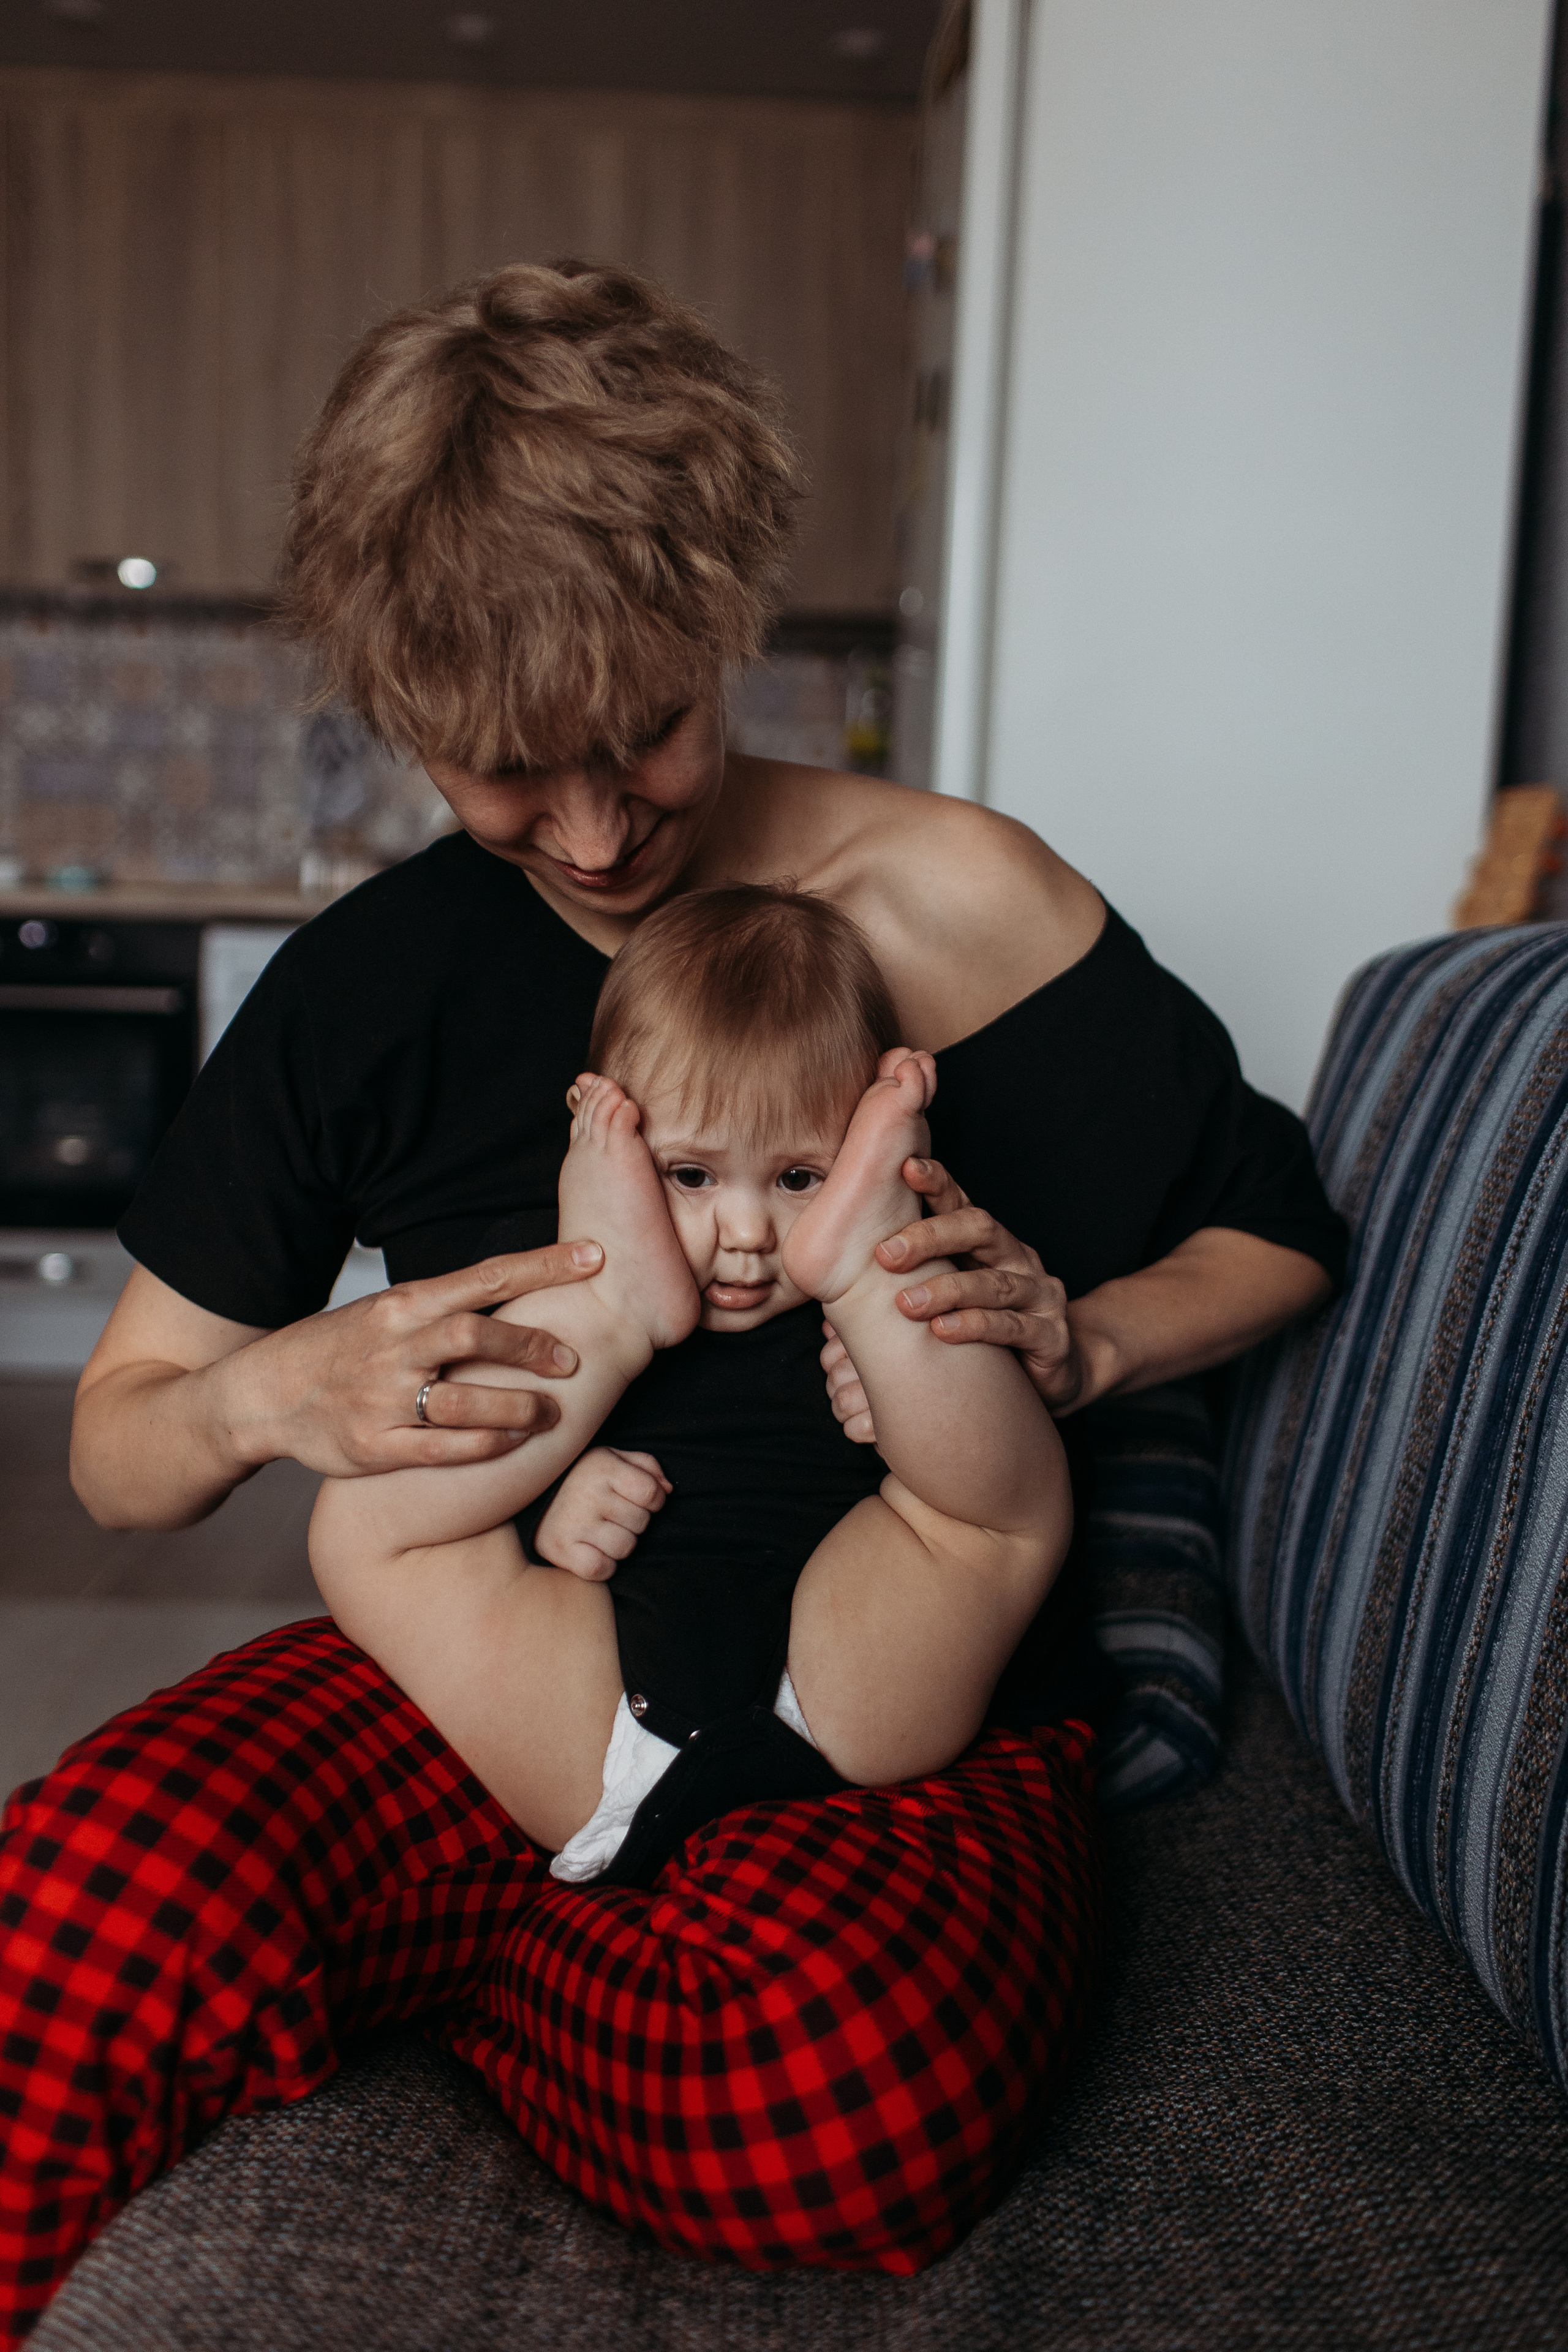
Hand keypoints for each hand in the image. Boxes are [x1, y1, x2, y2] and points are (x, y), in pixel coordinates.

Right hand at [240, 1243, 605, 1475]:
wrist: (261, 1396)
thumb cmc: (336, 1350)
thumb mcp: (383, 1312)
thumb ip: (441, 1308)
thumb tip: (516, 1295)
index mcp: (402, 1305)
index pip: (485, 1276)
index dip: (544, 1265)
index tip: (594, 1258)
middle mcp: (393, 1346)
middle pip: (477, 1335)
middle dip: (532, 1347)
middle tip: (570, 1360)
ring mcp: (382, 1398)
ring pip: (465, 1399)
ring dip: (518, 1406)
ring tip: (549, 1413)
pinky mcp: (374, 1446)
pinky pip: (443, 1447)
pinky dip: (485, 1444)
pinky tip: (511, 1442)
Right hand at [535, 1446, 670, 1579]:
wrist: (530, 1495)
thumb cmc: (583, 1478)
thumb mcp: (613, 1459)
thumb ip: (646, 1467)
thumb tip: (668, 1491)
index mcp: (603, 1466)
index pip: (651, 1493)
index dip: (654, 1500)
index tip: (639, 1499)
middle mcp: (588, 1494)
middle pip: (641, 1523)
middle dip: (634, 1521)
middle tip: (613, 1515)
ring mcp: (573, 1523)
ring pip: (625, 1547)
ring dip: (619, 1544)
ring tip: (602, 1531)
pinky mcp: (560, 1550)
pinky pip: (601, 1569)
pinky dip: (603, 1566)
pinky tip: (593, 1550)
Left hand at [822, 1159, 1086, 1424]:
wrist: (1056, 1371)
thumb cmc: (989, 1328)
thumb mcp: (952, 1296)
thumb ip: (914, 1281)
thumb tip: (838, 1279)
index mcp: (989, 1243)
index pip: (961, 1203)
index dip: (936, 1182)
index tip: (904, 1167)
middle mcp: (1017, 1258)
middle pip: (978, 1229)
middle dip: (930, 1236)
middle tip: (885, 1254)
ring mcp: (1038, 1294)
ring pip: (992, 1281)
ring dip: (945, 1290)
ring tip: (905, 1304)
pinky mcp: (1050, 1334)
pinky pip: (1011, 1326)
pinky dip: (975, 1326)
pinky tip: (944, 1331)